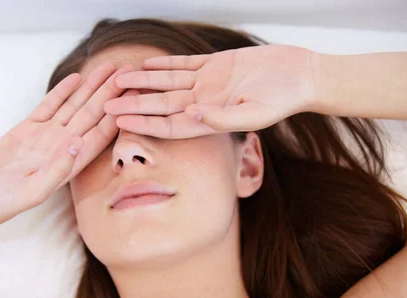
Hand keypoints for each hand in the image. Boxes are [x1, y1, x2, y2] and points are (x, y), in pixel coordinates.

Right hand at [0, 62, 133, 231]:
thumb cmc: (5, 202)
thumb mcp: (33, 190)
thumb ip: (57, 168)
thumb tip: (78, 141)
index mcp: (71, 164)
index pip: (100, 135)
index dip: (119, 115)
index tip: (136, 96)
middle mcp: (63, 147)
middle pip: (93, 114)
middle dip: (111, 93)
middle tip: (130, 71)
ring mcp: (46, 136)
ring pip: (74, 106)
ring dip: (92, 87)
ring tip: (109, 67)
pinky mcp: (27, 128)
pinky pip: (49, 106)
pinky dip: (62, 91)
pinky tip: (77, 77)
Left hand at [104, 44, 317, 137]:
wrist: (301, 76)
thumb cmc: (283, 99)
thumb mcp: (255, 114)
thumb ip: (222, 118)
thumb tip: (191, 116)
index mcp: (209, 120)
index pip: (168, 125)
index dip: (143, 124)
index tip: (119, 122)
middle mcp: (203, 103)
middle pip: (160, 105)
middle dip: (133, 104)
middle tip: (104, 104)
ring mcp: (207, 83)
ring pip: (166, 83)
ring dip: (142, 82)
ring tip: (117, 79)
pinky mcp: (214, 64)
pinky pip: (182, 64)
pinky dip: (163, 64)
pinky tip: (144, 64)